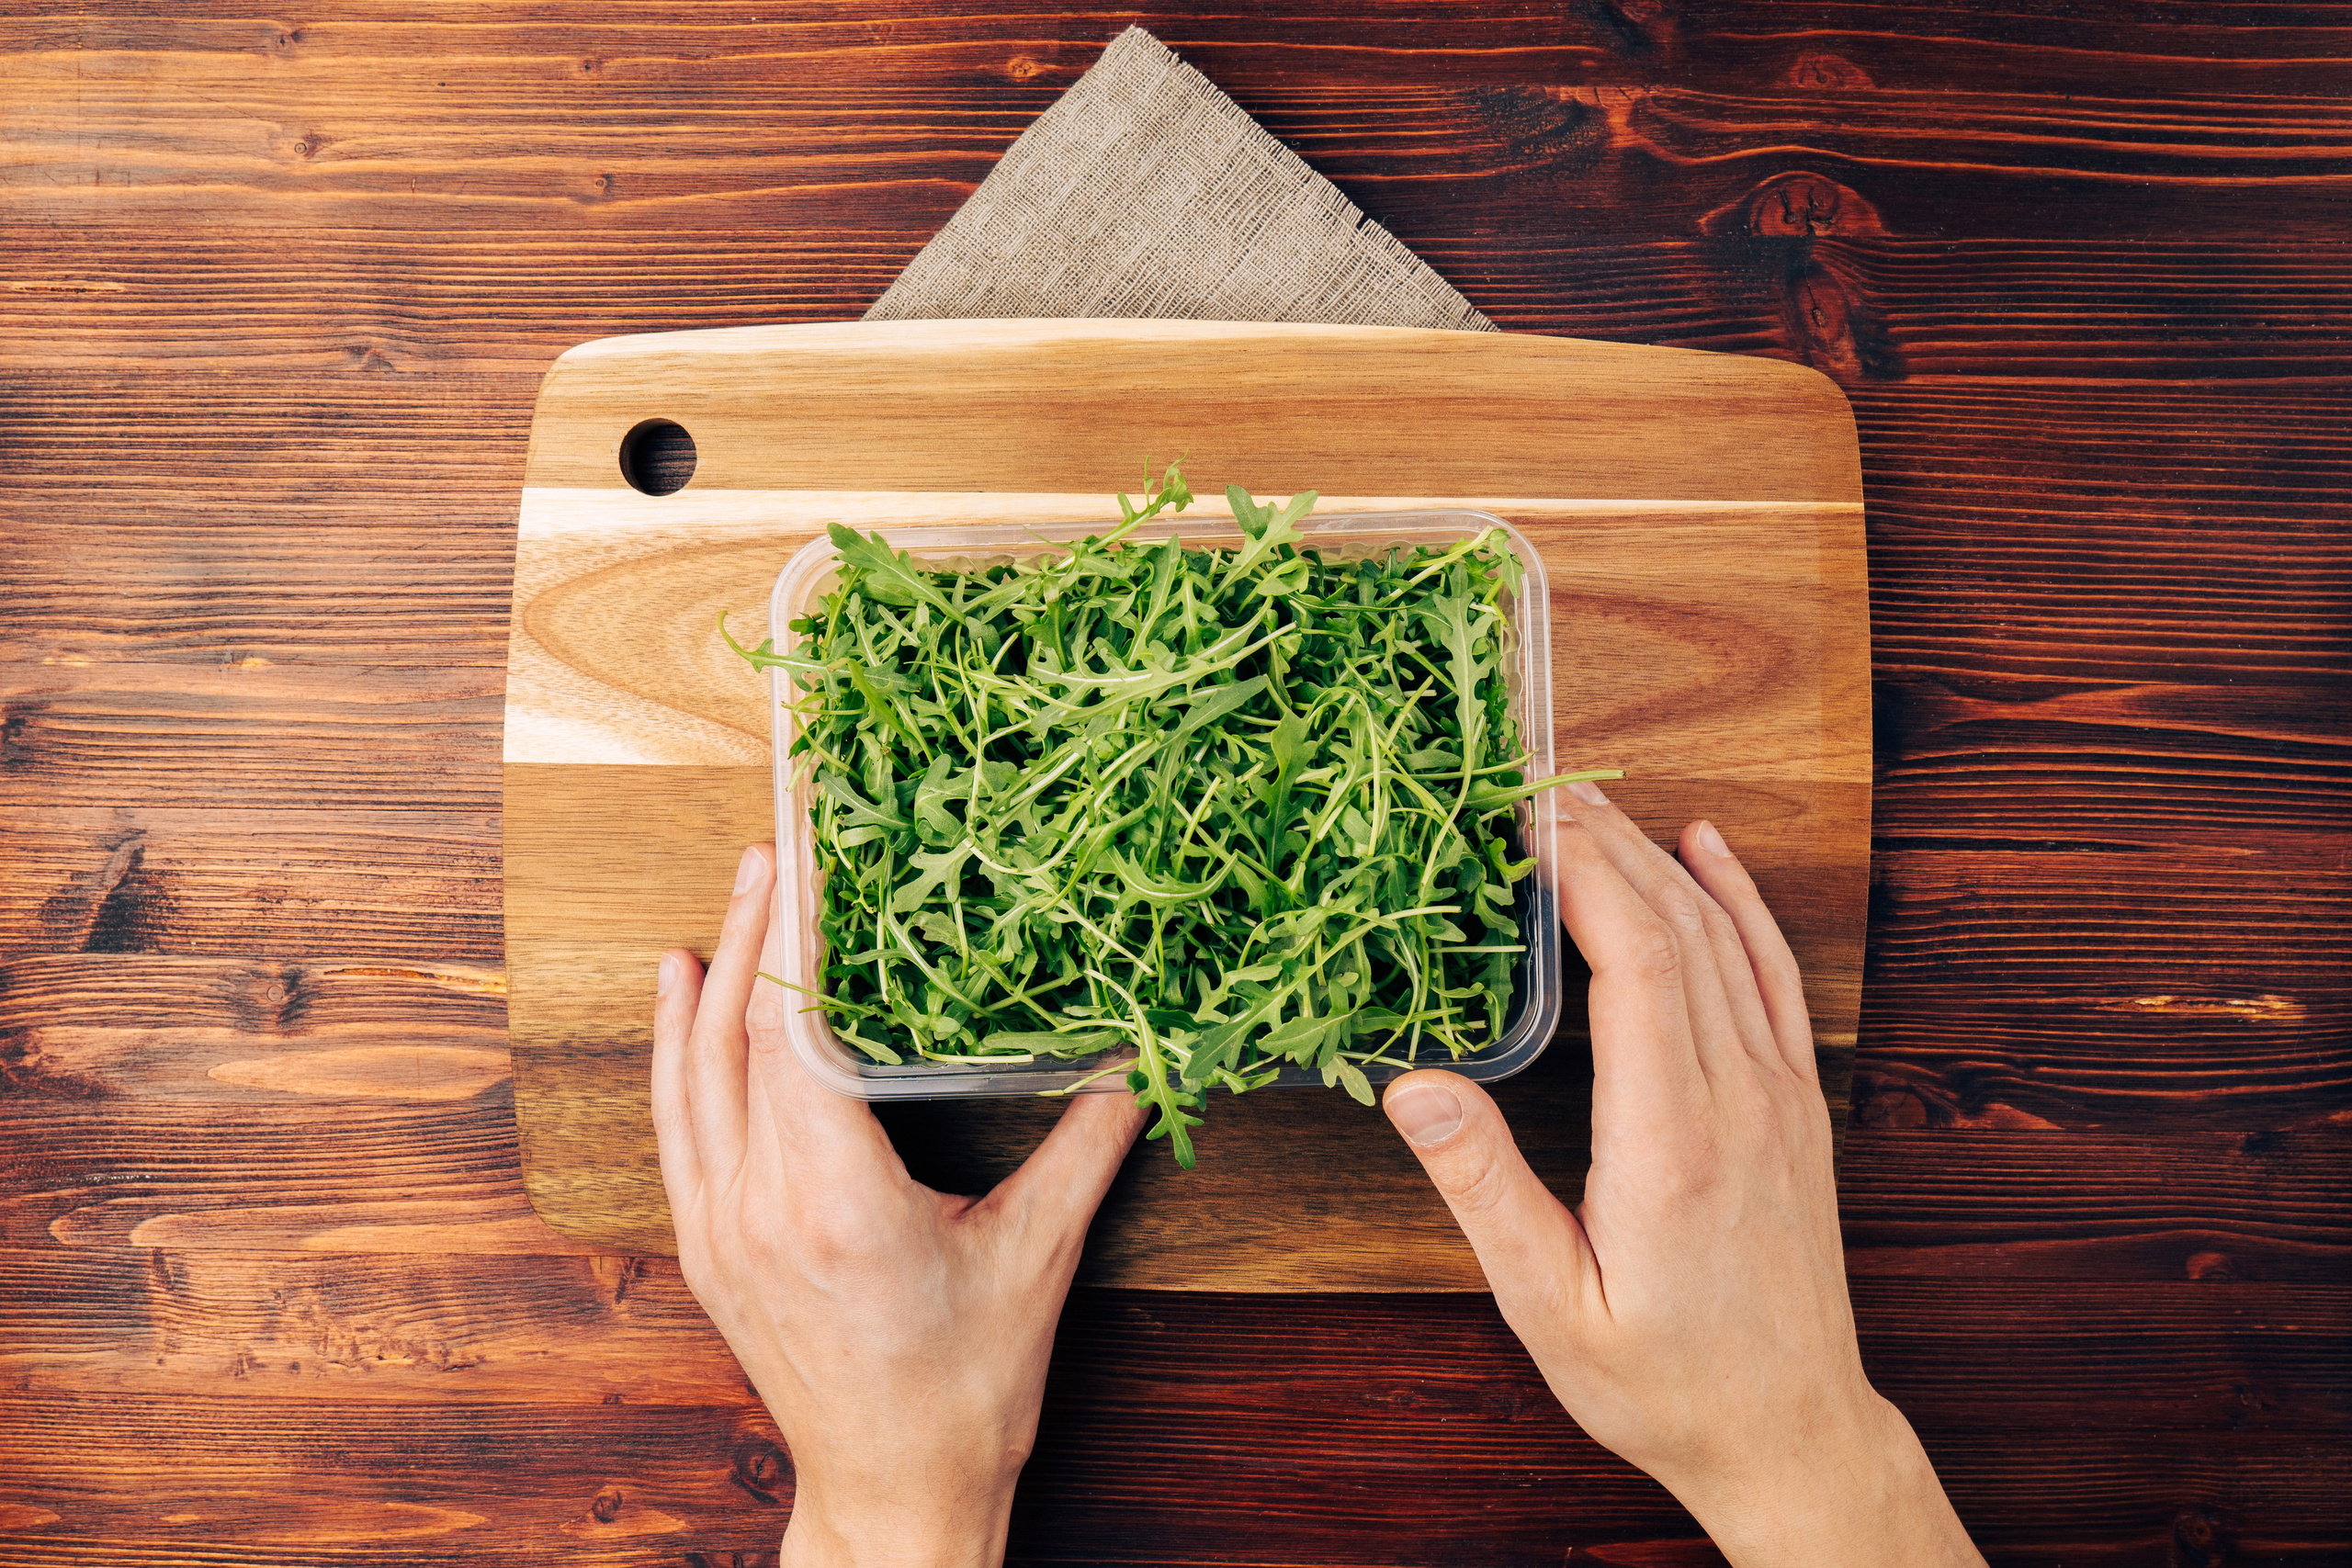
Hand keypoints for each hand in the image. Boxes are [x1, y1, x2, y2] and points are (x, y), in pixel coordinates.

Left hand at [653, 843, 1144, 1567]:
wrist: (893, 1495)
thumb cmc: (964, 1393)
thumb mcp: (1036, 1258)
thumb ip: (1086, 1149)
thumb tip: (1144, 1063)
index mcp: (835, 1201)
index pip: (800, 1032)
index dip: (801, 934)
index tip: (810, 851)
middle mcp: (758, 1208)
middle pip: (737, 1038)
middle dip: (760, 931)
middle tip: (779, 843)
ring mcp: (720, 1231)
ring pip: (694, 1076)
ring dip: (712, 979)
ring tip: (735, 893)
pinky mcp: (709, 1250)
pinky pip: (677, 1127)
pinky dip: (674, 1049)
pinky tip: (681, 992)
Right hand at [1381, 788, 1982, 1566]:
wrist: (1791, 1433)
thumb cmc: (1661, 1382)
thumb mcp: (1550, 1307)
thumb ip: (1485, 1191)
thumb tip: (1414, 1088)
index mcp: (1671, 1141)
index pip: (1636, 961)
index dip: (1583, 873)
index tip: (1523, 819)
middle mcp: (1739, 1100)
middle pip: (1678, 927)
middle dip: (1605, 841)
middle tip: (1533, 785)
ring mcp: (1779, 1097)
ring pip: (1726, 938)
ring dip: (1659, 857)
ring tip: (1591, 801)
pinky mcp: (1796, 1107)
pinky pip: (1772, 975)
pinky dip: (1740, 901)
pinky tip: (1708, 851)